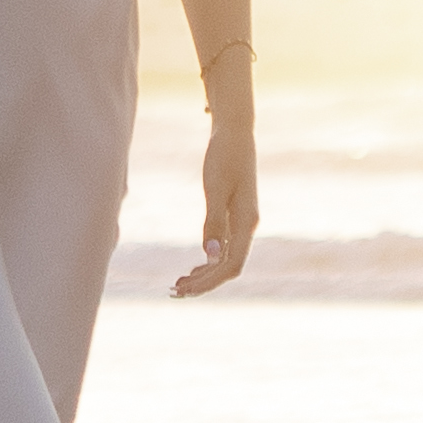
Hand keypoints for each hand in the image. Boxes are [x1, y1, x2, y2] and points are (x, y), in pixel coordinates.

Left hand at [169, 102, 255, 297]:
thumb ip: (214, 222)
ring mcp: (242, 222)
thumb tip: (210, 256)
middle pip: (228, 267)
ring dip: (204, 274)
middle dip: (204, 282)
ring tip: (180, 284)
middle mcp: (247, 226)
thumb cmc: (224, 156)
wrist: (235, 131)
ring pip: (226, 259)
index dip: (209, 281)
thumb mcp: (216, 188)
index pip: (231, 264)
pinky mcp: (234, 215)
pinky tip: (194, 266)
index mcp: (246, 222)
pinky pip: (224, 247)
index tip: (186, 288)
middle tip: (175, 291)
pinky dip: (208, 260)